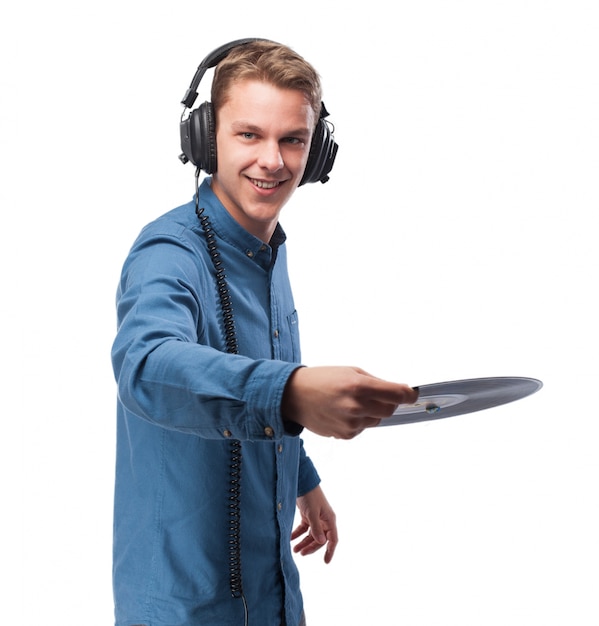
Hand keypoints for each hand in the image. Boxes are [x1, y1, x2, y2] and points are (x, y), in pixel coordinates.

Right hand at [282, 366, 417, 438]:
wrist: (294, 396)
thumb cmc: (323, 379)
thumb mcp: (350, 371)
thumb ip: (375, 382)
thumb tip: (398, 392)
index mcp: (359, 386)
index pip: (397, 394)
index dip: (408, 394)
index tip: (412, 394)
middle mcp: (356, 406)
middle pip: (390, 410)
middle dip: (389, 402)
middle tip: (379, 395)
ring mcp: (351, 423)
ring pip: (377, 420)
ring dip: (372, 412)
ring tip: (351, 402)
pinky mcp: (346, 434)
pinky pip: (363, 428)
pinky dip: (359, 421)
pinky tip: (342, 412)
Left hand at [292, 485, 337, 563]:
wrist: (302, 483)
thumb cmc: (310, 496)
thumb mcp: (312, 513)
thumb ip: (316, 528)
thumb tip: (321, 542)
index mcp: (329, 520)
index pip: (333, 539)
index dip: (330, 551)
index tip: (326, 562)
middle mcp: (324, 520)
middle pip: (320, 539)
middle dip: (311, 547)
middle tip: (301, 553)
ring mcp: (316, 518)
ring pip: (311, 535)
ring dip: (303, 542)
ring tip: (294, 549)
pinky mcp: (307, 516)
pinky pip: (303, 529)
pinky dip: (297, 534)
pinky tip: (291, 539)